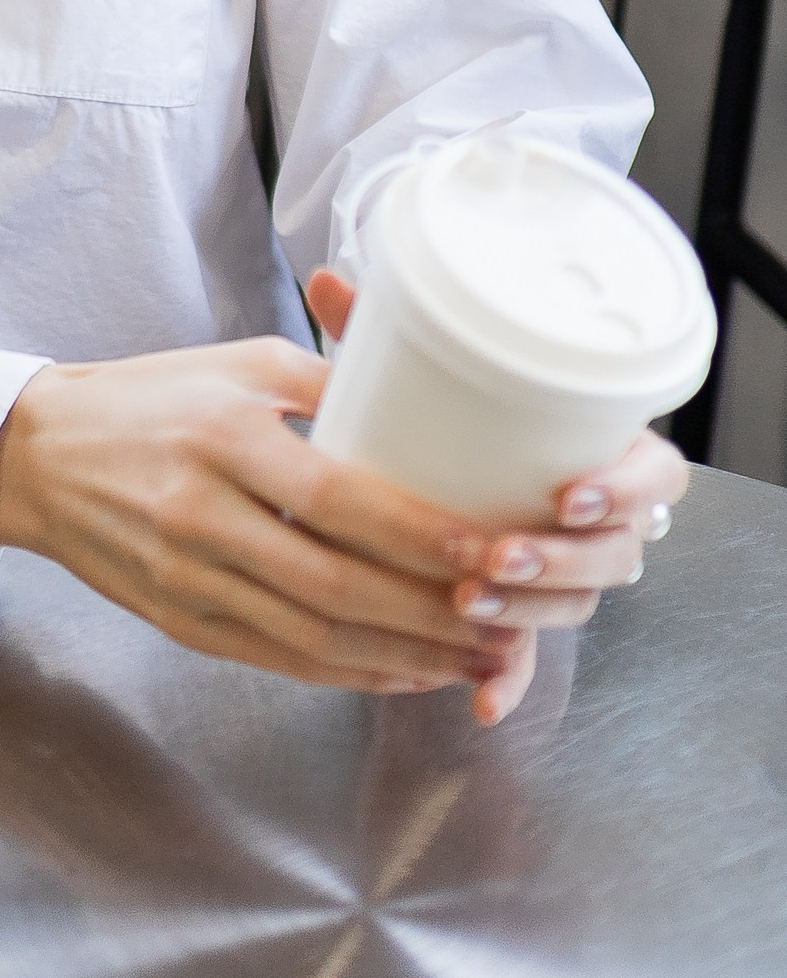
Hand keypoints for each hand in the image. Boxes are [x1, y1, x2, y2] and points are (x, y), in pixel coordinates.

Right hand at [0, 339, 528, 700]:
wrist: (37, 454)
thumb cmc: (149, 397)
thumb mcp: (237, 364)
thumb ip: (327, 384)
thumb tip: (426, 412)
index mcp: (222, 436)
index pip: (338, 498)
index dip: (420, 535)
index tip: (490, 550)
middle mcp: (202, 513)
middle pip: (335, 585)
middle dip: (432, 613)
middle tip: (507, 619)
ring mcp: (187, 578)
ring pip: (312, 638)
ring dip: (404, 657)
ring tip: (475, 658)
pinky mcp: (179, 623)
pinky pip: (279, 660)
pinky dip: (349, 674)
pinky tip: (404, 670)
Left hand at [305, 268, 690, 723]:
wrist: (441, 468)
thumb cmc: (448, 416)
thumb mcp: (423, 375)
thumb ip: (384, 332)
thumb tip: (324, 276)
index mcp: (599, 452)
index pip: (653, 476)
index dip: (625, 489)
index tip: (568, 492)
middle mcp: (596, 520)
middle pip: (616, 554)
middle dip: (560, 558)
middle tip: (501, 550)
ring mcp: (564, 573)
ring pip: (575, 605)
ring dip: (529, 609)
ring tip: (470, 599)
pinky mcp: (524, 618)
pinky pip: (528, 659)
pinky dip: (506, 680)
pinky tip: (481, 700)